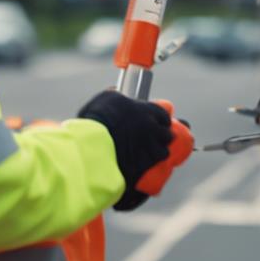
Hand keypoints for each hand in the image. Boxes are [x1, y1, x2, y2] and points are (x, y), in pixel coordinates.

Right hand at [77, 91, 172, 210]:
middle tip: (155, 139)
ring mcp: (149, 149)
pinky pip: (152, 168)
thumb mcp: (105, 99)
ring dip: (158, 153)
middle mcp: (152, 129)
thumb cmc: (97, 118)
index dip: (161, 120)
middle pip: (167, 134)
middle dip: (163, 137)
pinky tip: (144, 168)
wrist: (92, 144)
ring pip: (163, 153)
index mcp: (146, 111)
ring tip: (150, 154)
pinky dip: (148, 167)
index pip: (163, 115)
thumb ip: (114, 96)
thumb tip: (115, 92)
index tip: (158, 122)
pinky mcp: (143, 166)